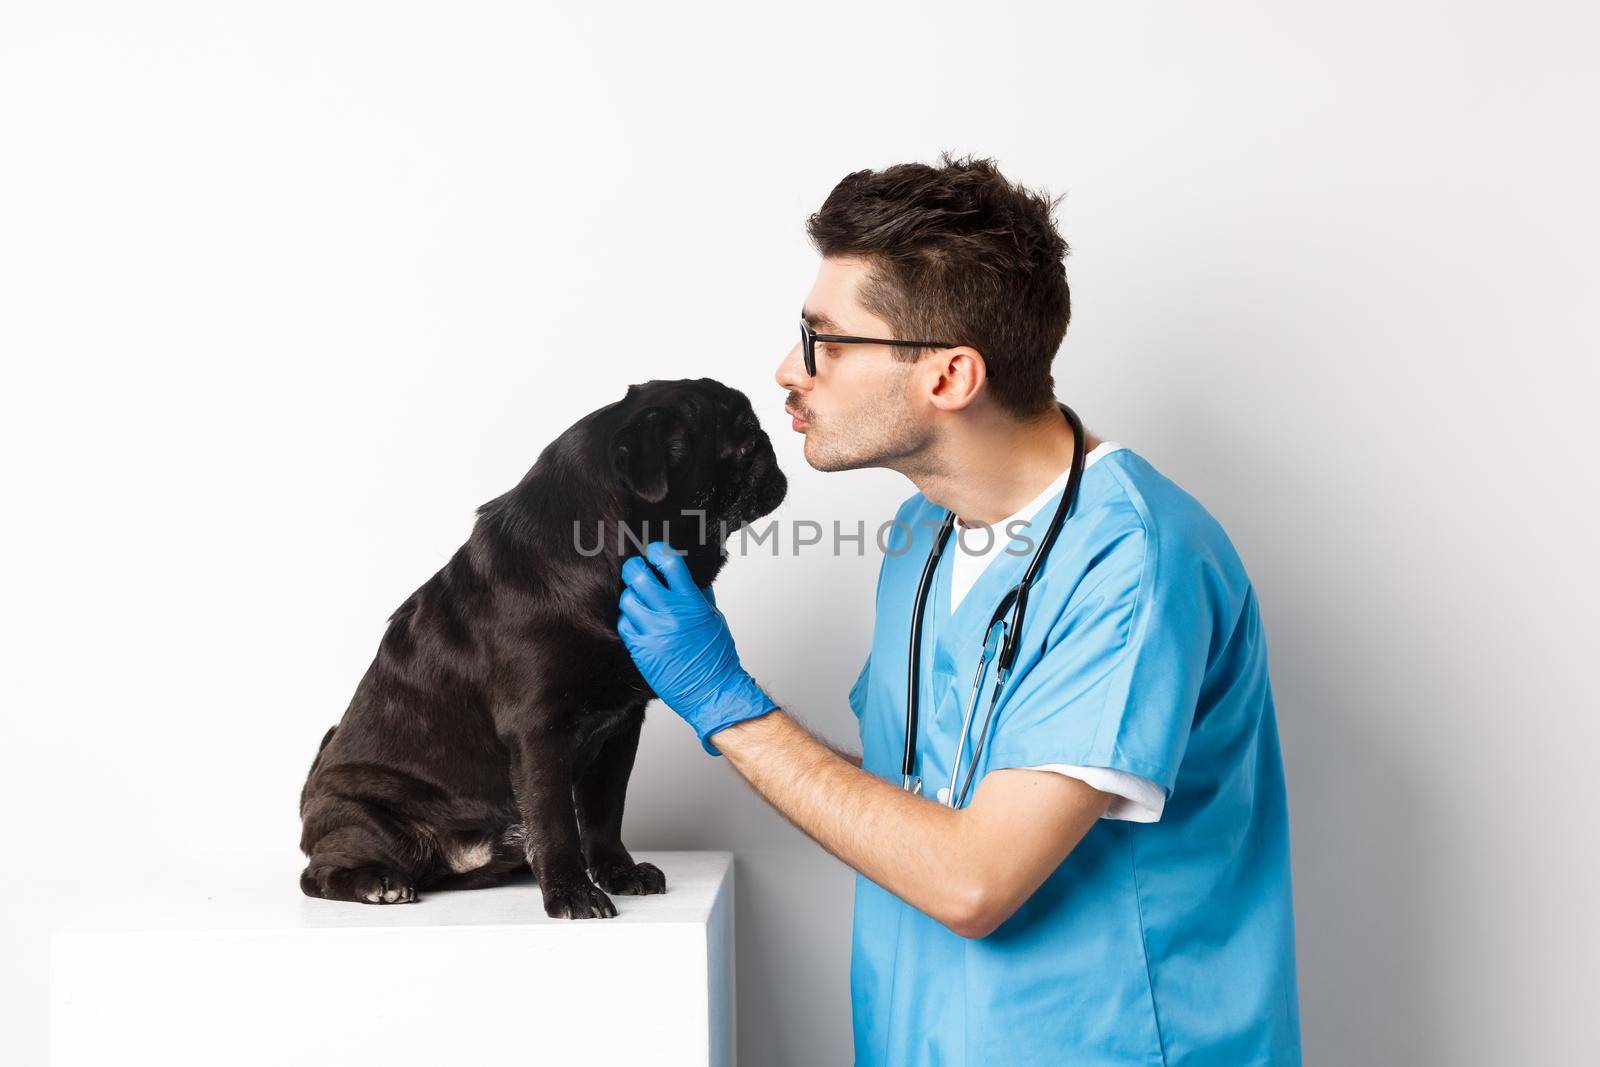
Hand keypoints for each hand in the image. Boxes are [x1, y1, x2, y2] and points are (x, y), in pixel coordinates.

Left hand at [617, 542, 776, 755]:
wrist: (712, 691)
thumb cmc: (717, 657)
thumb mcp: (714, 618)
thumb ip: (699, 595)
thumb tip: (688, 575)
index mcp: (691, 602)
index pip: (669, 562)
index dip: (658, 551)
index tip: (654, 551)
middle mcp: (670, 614)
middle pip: (638, 576)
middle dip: (635, 568)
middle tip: (637, 571)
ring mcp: (653, 632)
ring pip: (627, 600)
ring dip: (632, 597)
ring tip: (640, 602)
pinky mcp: (641, 650)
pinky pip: (625, 625)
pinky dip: (629, 620)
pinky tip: (638, 623)